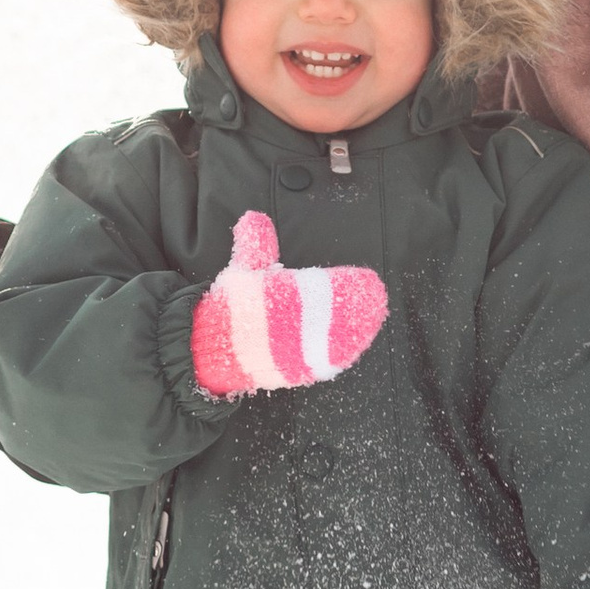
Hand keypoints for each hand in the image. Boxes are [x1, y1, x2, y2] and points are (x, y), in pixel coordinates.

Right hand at [192, 212, 388, 398]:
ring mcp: (290, 350)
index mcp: (276, 295)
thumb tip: (253, 217)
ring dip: (356, 331)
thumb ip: (254, 243)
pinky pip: (320, 364)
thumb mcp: (242, 269)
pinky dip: (339, 356)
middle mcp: (285, 323)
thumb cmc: (232, 306)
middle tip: (377, 298)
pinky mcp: (291, 371)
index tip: (367, 280)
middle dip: (356, 307)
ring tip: (373, 320)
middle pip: (329, 315)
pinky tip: (354, 349)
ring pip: (330, 341)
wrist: (211, 349)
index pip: (317, 288)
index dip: (346, 285)